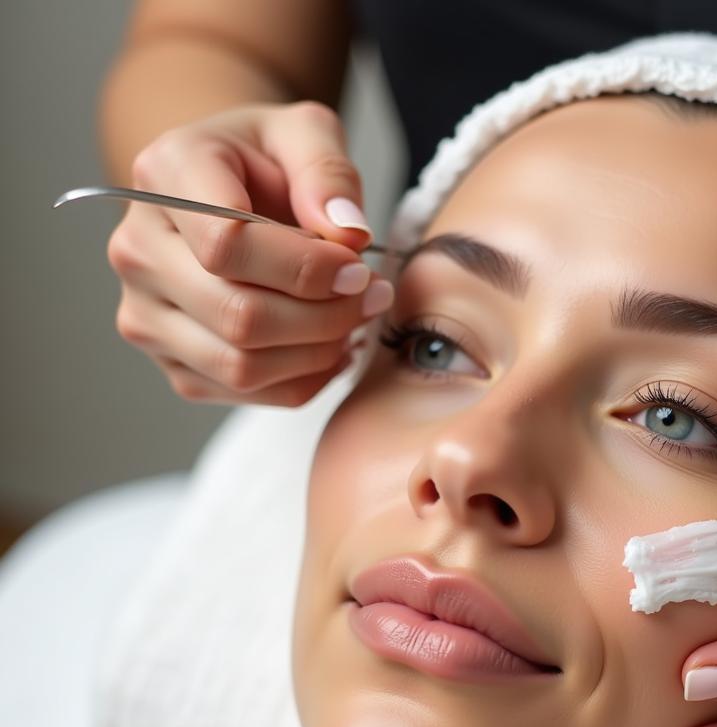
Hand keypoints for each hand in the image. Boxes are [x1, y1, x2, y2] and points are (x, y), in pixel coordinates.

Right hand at [107, 101, 393, 406]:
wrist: (228, 191)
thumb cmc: (266, 161)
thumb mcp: (304, 133)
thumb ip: (328, 171)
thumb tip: (349, 236)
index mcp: (163, 177)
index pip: (228, 246)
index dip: (305, 268)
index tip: (356, 266)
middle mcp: (138, 250)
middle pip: (239, 317)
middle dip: (324, 316)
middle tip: (370, 296)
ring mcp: (146, 316)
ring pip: (242, 366)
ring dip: (318, 352)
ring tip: (354, 318)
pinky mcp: (173, 364)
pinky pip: (248, 394)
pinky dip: (305, 379)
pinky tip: (330, 345)